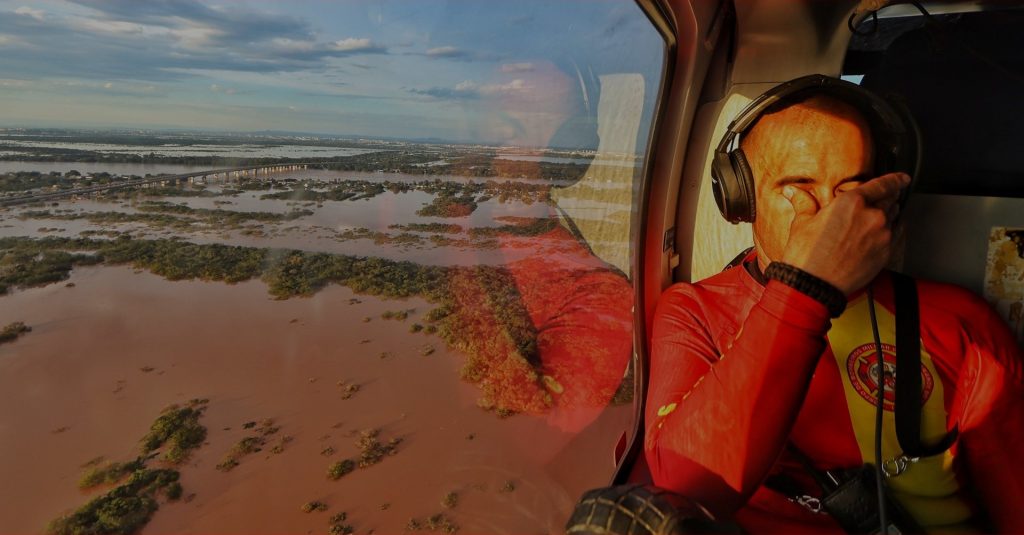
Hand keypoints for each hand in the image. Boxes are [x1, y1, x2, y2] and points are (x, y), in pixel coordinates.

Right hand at [779, 173, 909, 294]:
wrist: (815, 285)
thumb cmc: (807, 256)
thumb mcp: (802, 223)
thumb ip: (804, 203)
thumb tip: (793, 192)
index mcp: (851, 202)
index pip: (883, 184)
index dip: (896, 179)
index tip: (902, 178)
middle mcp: (872, 216)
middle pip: (892, 199)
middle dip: (889, 198)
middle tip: (883, 200)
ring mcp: (882, 235)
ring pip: (895, 217)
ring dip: (889, 215)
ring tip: (876, 220)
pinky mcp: (886, 253)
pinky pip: (896, 236)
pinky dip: (892, 232)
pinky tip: (880, 236)